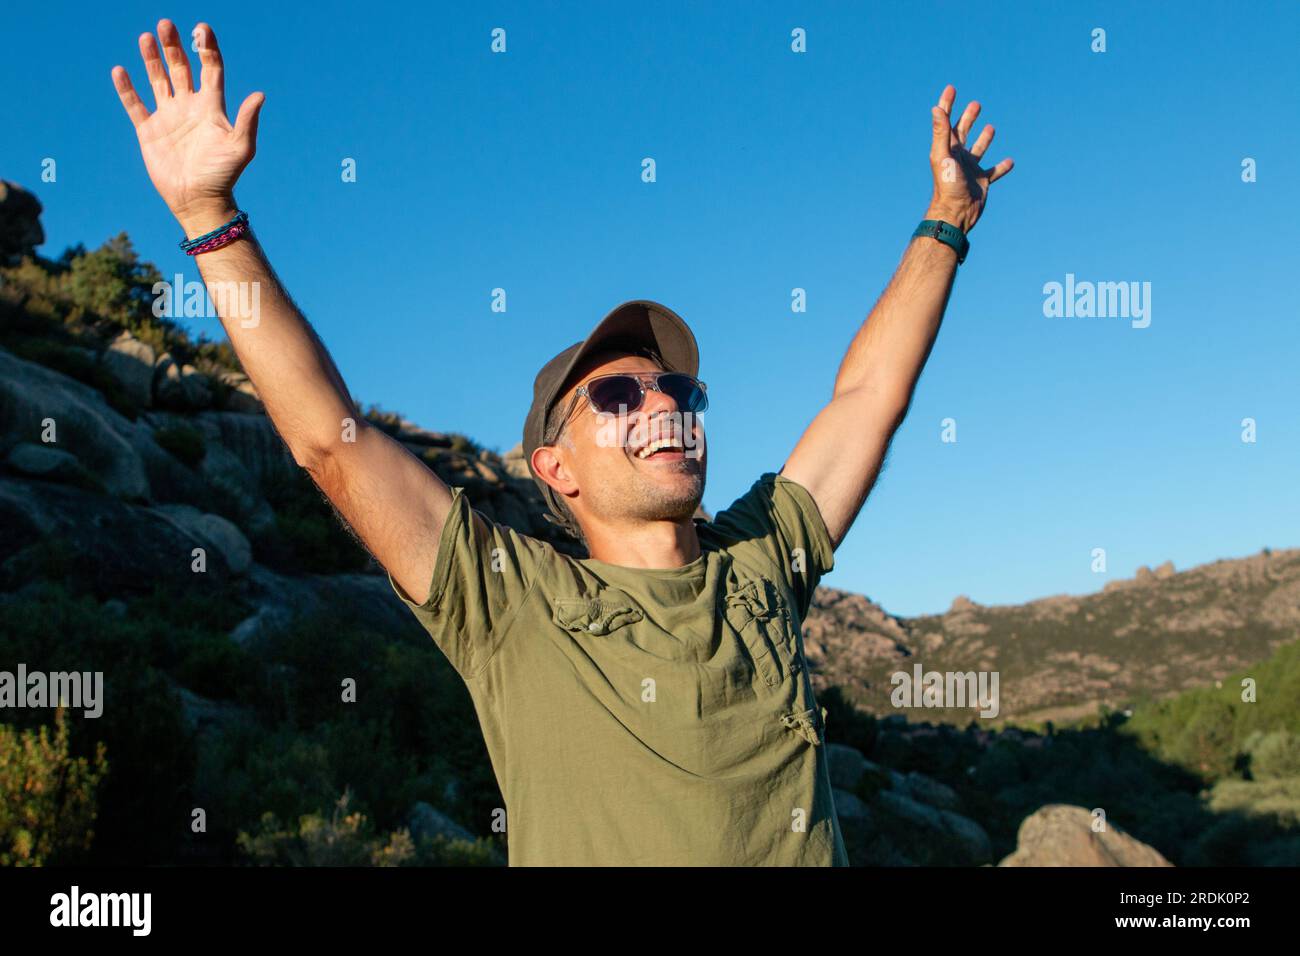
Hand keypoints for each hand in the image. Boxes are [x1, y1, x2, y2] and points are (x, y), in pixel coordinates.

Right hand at [111, 20, 263, 232]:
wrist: (199, 200)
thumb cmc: (223, 175)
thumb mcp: (240, 147)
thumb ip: (247, 120)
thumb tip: (259, 94)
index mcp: (211, 107)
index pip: (210, 69)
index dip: (206, 49)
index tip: (201, 28)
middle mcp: (189, 107)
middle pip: (181, 68)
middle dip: (174, 46)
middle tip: (166, 24)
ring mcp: (168, 117)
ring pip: (158, 80)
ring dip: (152, 59)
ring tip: (146, 37)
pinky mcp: (149, 130)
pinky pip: (135, 104)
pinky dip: (127, 89)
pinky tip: (120, 71)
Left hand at [925, 85, 1013, 234]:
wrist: (955, 212)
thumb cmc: (947, 185)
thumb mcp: (943, 155)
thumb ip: (941, 132)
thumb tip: (936, 109)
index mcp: (947, 148)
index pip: (946, 120)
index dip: (947, 103)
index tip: (952, 88)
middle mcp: (958, 156)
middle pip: (963, 132)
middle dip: (968, 117)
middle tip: (976, 104)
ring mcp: (970, 168)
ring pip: (978, 149)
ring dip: (984, 138)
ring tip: (991, 127)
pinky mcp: (981, 181)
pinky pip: (994, 172)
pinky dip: (1002, 167)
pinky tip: (1010, 161)